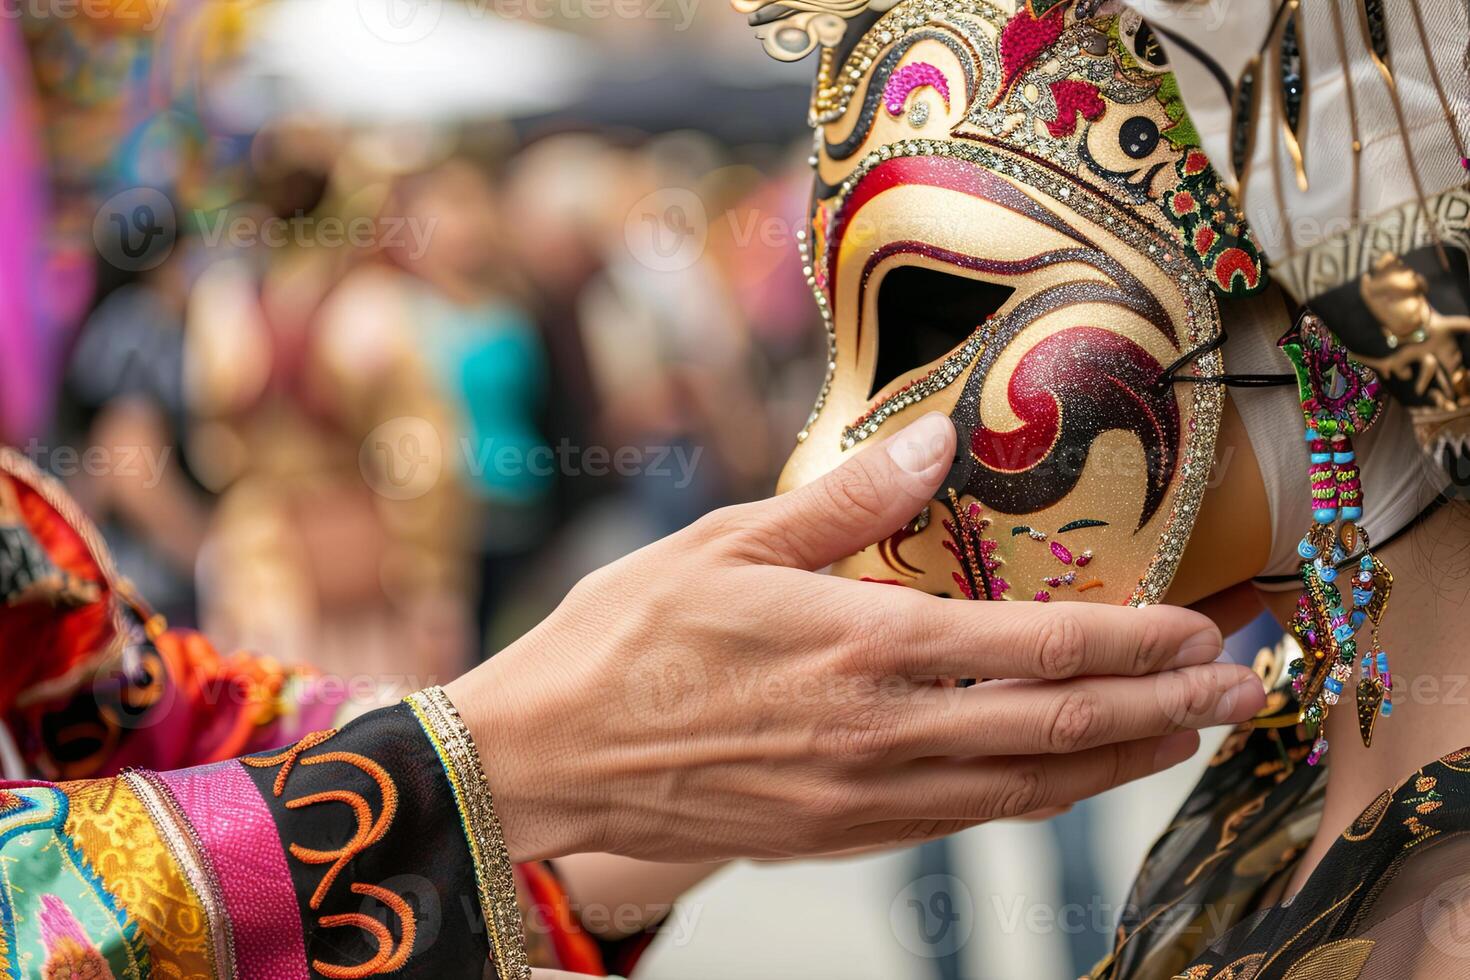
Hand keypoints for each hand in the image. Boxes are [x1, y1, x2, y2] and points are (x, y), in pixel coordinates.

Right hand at [447, 413, 1262, 862]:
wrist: (547, 758)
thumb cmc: (624, 638)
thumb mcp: (727, 540)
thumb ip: (848, 499)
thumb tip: (937, 442)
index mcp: (859, 645)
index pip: (1034, 647)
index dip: (1132, 642)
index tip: (1198, 629)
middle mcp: (878, 732)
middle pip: (1055, 729)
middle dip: (1159, 709)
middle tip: (1235, 691)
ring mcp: (861, 796)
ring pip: (1021, 789)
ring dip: (1114, 763)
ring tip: (1178, 737)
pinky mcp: (836, 834)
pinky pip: (960, 821)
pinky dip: (1032, 799)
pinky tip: (1061, 781)